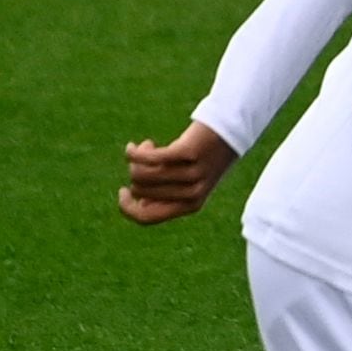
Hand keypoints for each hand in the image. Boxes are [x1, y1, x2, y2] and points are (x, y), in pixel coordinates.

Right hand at [120, 121, 241, 223]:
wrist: (228, 133)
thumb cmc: (202, 158)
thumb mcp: (184, 181)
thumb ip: (165, 194)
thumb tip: (138, 200)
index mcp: (191, 205)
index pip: (147, 218)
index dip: (127, 208)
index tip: (123, 190)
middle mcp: (194, 193)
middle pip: (140, 191)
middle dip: (134, 173)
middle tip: (145, 158)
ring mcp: (193, 173)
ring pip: (142, 174)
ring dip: (136, 160)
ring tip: (146, 148)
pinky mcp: (188, 152)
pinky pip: (148, 158)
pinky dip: (135, 152)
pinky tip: (135, 145)